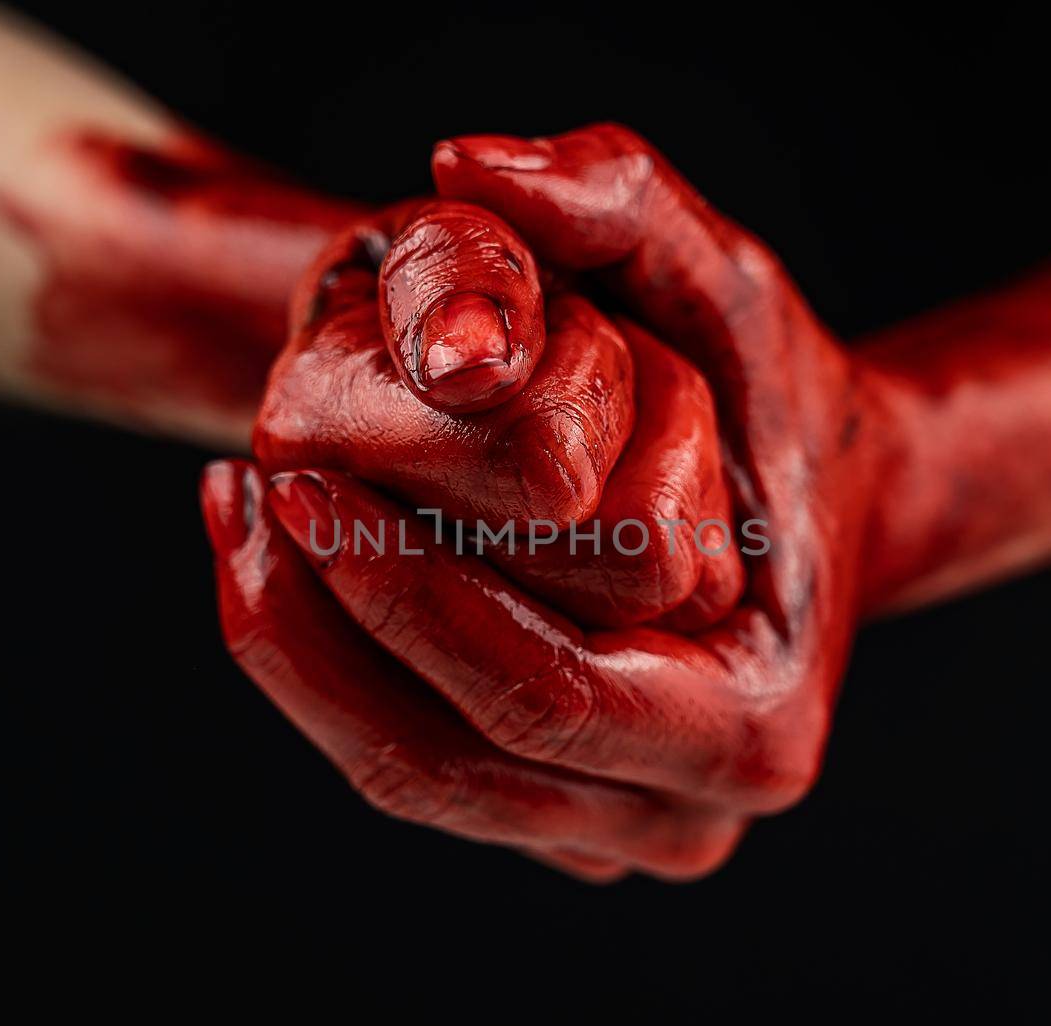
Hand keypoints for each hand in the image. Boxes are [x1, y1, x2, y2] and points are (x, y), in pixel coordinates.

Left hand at [205, 127, 885, 878]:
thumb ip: (621, 203)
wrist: (809, 502)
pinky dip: (330, 674)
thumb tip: (471, 167)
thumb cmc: (773, 404)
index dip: (397, 590)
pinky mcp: (558, 822)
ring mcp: (621, 832)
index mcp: (754, 725)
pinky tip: (278, 563)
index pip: (537, 693)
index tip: (289, 472)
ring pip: (412, 778)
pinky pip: (413, 768)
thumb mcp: (725, 285)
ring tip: (240, 517)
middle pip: (447, 762)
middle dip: (319, 632)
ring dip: (301, 656)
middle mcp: (689, 815)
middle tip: (243, 490)